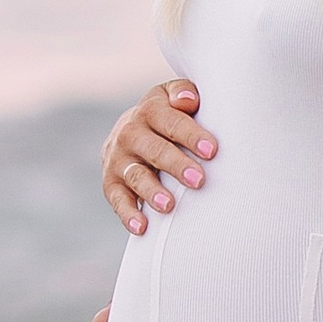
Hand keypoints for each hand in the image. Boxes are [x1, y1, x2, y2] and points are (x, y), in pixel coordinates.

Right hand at [102, 80, 214, 233]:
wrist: (134, 131)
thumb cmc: (170, 116)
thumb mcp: (174, 98)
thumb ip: (183, 93)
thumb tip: (188, 100)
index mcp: (150, 110)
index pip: (169, 121)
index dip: (190, 134)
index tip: (212, 150)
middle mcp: (129, 133)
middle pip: (154, 150)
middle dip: (176, 165)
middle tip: (199, 180)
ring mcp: (118, 160)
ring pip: (135, 176)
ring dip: (151, 191)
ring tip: (168, 206)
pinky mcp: (111, 183)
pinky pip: (118, 200)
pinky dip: (128, 214)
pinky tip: (142, 227)